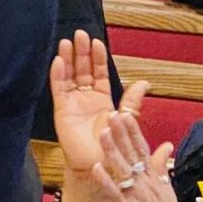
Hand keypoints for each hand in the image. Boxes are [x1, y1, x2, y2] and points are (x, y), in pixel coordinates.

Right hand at [51, 31, 149, 172]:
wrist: (102, 167)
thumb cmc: (115, 147)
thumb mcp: (127, 120)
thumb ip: (132, 101)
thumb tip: (145, 82)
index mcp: (102, 99)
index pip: (99, 73)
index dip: (97, 58)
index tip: (97, 42)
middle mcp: (86, 98)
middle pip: (82, 69)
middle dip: (81, 52)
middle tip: (80, 34)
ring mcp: (72, 103)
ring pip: (69, 75)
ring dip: (67, 58)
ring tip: (67, 42)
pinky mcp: (62, 110)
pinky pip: (58, 89)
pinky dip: (57, 74)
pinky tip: (58, 60)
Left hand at [90, 114, 202, 201]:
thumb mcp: (166, 189)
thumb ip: (161, 166)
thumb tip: (167, 145)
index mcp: (153, 176)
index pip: (142, 148)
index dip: (133, 130)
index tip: (125, 113)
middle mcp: (144, 182)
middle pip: (131, 153)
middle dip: (121, 133)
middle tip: (112, 114)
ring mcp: (134, 194)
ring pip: (121, 168)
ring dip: (112, 150)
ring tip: (102, 132)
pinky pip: (113, 192)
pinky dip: (105, 180)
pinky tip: (95, 167)